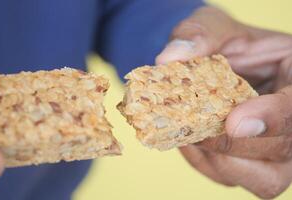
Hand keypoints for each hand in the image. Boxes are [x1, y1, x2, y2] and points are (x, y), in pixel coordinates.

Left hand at [156, 6, 291, 198]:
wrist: (225, 63)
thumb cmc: (228, 44)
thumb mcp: (216, 26)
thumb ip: (200, 35)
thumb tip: (168, 59)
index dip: (272, 119)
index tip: (233, 122)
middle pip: (281, 152)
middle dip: (231, 144)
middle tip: (192, 127)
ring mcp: (276, 149)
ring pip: (261, 179)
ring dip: (217, 159)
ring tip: (189, 131)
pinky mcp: (252, 163)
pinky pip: (233, 177)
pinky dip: (206, 163)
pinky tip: (190, 138)